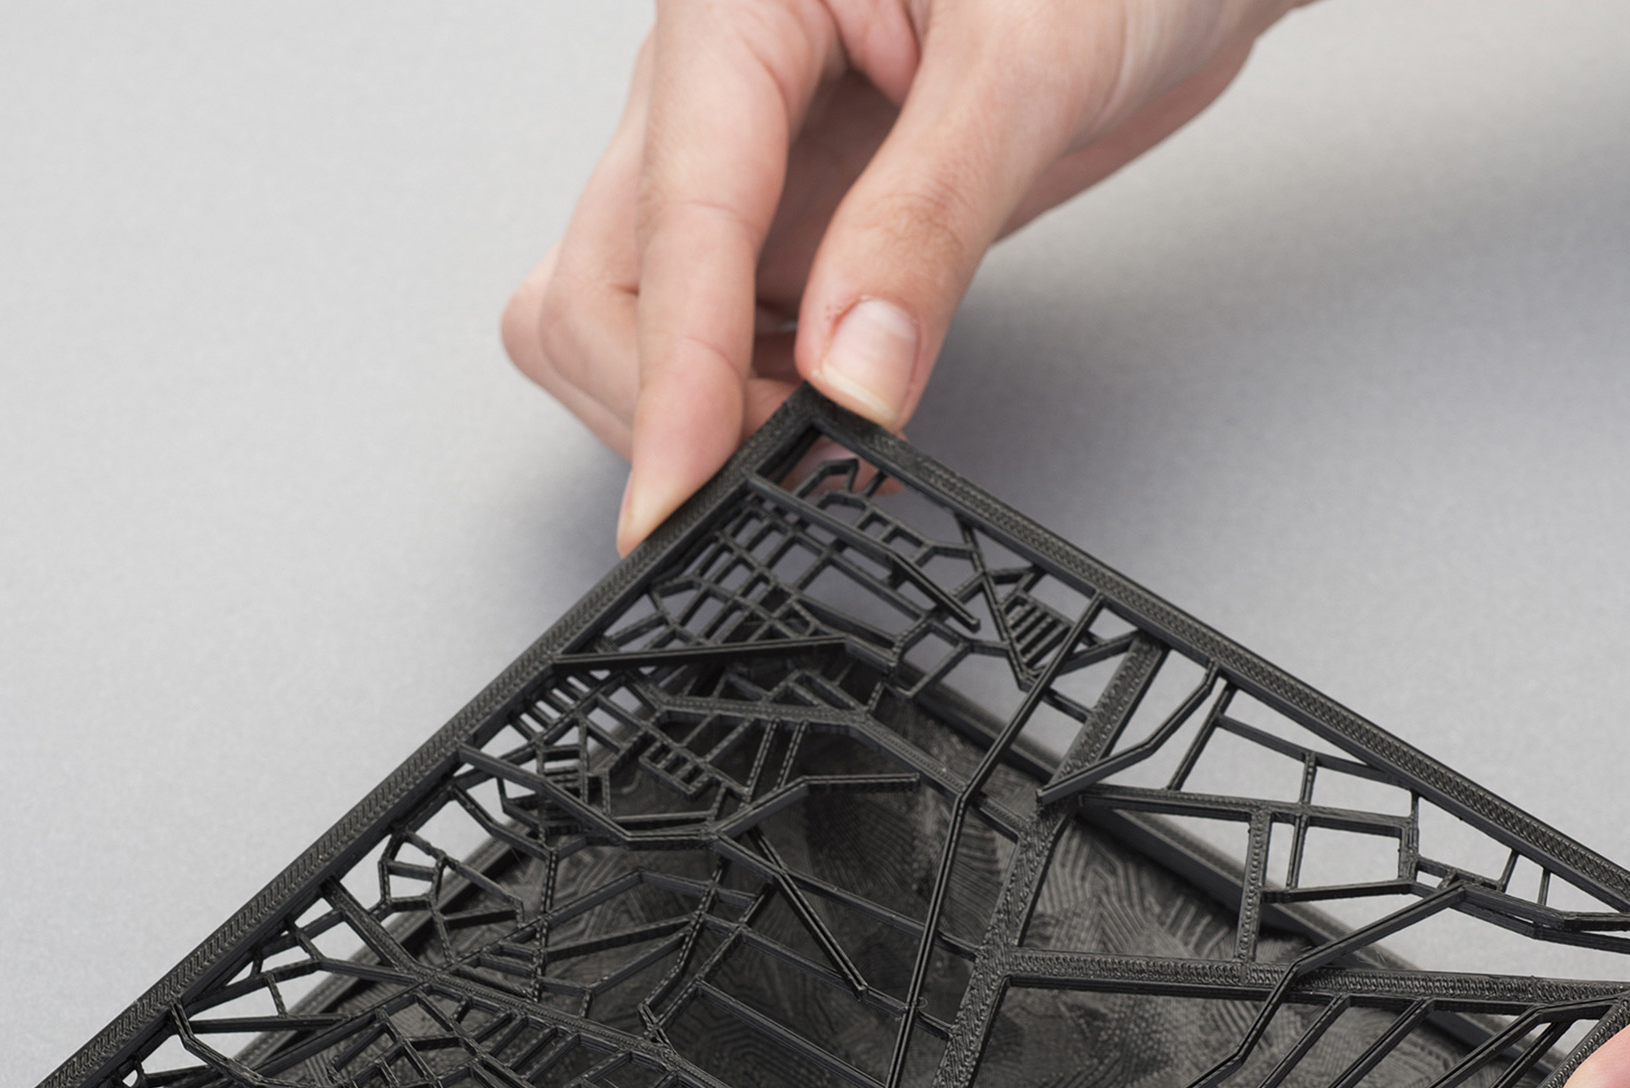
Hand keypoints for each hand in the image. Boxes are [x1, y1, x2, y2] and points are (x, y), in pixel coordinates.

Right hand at [503, 0, 1313, 552]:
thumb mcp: (1031, 63)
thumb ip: (927, 223)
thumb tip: (850, 379)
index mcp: (736, 5)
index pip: (671, 222)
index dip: (674, 381)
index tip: (682, 496)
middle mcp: (713, 85)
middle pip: (598, 288)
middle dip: (670, 402)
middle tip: (800, 459)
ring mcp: (746, 164)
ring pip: (627, 324)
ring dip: (703, 412)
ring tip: (827, 440)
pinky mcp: (792, 225)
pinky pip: (715, 340)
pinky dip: (750, 406)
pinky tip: (834, 415)